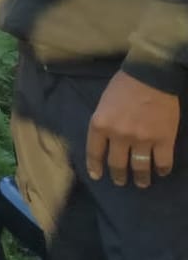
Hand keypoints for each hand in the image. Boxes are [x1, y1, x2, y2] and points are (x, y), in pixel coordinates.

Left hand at [86, 70, 179, 187]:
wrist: (151, 76)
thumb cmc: (124, 85)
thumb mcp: (103, 104)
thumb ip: (104, 123)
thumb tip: (106, 141)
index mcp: (100, 125)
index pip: (95, 152)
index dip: (95, 167)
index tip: (97, 176)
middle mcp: (119, 136)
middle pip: (117, 164)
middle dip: (118, 176)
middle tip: (121, 181)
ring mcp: (142, 139)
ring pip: (140, 167)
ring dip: (141, 178)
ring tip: (142, 182)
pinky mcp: (164, 140)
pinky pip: (163, 162)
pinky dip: (162, 170)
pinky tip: (161, 172)